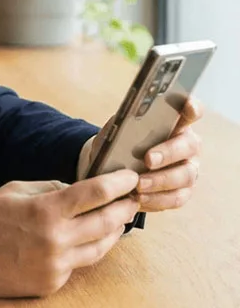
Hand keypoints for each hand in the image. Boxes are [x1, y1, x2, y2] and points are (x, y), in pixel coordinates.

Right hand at [0, 170, 139, 300]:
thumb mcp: (15, 190)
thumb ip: (50, 187)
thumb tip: (78, 189)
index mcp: (46, 211)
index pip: (95, 193)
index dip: (118, 183)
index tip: (131, 176)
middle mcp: (56, 240)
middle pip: (107, 221)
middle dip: (125, 207)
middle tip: (134, 197)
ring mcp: (56, 266)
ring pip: (101, 247)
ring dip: (114, 230)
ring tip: (119, 218)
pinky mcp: (53, 284)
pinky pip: (80, 263)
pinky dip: (88, 248)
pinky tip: (88, 237)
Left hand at [90, 97, 201, 212]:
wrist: (114, 167)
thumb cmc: (121, 143)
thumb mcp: (118, 131)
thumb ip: (124, 126)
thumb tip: (123, 125)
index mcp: (175, 122)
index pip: (192, 110)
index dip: (193, 108)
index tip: (189, 108)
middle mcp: (187, 144)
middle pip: (189, 146)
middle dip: (168, 153)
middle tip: (148, 160)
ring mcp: (189, 169)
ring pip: (185, 176)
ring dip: (160, 181)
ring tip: (138, 185)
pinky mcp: (183, 191)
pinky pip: (176, 197)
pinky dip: (157, 199)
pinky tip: (140, 198)